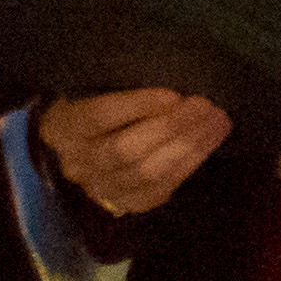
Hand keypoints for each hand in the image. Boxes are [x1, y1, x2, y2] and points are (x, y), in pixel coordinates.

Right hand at [36, 87, 230, 218]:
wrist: (81, 151)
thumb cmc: (93, 108)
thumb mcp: (91, 91)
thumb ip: (118, 88)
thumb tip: (169, 77)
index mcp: (63, 127)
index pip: (98, 117)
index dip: (136, 106)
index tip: (172, 94)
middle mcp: (79, 163)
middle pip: (126, 150)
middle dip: (171, 127)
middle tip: (204, 105)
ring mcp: (102, 188)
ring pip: (148, 173)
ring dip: (189, 146)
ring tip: (217, 120)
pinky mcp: (128, 204)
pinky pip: (162, 189)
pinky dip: (190, 163)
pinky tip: (209, 141)